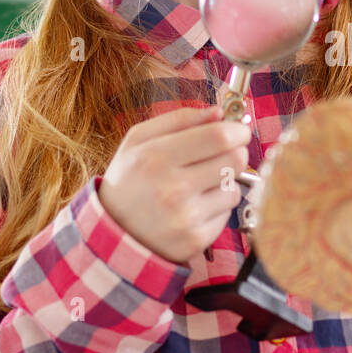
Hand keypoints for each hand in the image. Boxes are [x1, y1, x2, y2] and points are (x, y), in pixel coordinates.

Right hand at [98, 105, 251, 264]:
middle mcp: (172, 189)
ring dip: (224, 183)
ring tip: (198, 185)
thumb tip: (219, 112)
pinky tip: (194, 207)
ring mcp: (186, 218)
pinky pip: (227, 214)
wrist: (113, 234)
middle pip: (234, 160)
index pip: (218, 137)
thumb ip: (179, 120)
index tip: (238, 130)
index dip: (236, 129)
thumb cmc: (129, 180)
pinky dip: (216, 207)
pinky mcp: (197, 240)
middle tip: (222, 154)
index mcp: (155, 158)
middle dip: (235, 152)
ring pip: (234, 188)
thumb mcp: (138, 141)